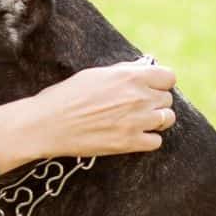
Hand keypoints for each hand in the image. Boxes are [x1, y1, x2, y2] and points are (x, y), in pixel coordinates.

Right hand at [30, 57, 176, 157]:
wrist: (47, 124)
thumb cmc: (66, 96)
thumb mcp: (96, 74)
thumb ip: (123, 73)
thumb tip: (140, 72)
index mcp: (130, 77)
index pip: (169, 77)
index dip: (160, 83)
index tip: (151, 88)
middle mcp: (138, 97)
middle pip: (167, 99)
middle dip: (155, 101)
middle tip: (137, 106)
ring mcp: (136, 121)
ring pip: (167, 120)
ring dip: (155, 120)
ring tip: (138, 121)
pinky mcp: (129, 143)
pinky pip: (156, 142)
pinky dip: (147, 139)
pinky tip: (132, 135)